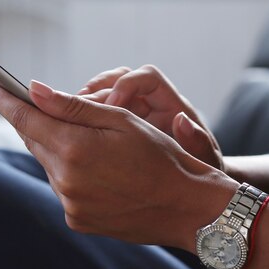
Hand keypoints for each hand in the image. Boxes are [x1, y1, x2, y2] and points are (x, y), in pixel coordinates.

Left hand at [0, 81, 237, 251]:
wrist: (186, 207)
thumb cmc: (161, 156)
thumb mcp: (120, 121)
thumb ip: (71, 106)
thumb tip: (34, 90)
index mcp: (75, 149)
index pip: (27, 120)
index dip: (7, 102)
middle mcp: (65, 180)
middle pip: (36, 142)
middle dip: (37, 123)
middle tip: (40, 107)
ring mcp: (70, 204)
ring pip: (50, 165)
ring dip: (58, 150)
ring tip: (88, 144)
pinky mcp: (77, 220)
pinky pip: (63, 188)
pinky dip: (70, 174)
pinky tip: (97, 170)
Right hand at [79, 65, 223, 169]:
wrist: (190, 190)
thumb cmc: (201, 172)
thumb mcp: (202, 161)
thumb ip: (197, 142)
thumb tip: (183, 120)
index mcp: (171, 104)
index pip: (148, 77)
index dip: (127, 86)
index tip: (114, 108)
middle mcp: (147, 103)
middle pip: (115, 80)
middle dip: (95, 93)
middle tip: (77, 112)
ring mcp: (125, 115)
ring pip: (97, 97)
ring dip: (80, 108)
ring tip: (66, 125)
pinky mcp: (110, 129)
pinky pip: (88, 120)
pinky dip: (76, 126)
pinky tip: (67, 141)